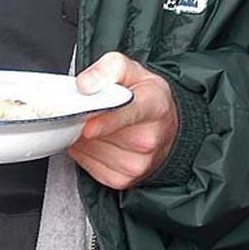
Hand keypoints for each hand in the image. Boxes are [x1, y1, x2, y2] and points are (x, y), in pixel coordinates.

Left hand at [68, 52, 179, 189]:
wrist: (164, 126)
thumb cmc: (145, 96)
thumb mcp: (130, 70)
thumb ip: (107, 69)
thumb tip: (85, 85)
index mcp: (154, 105)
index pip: (130, 114)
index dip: (107, 122)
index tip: (89, 126)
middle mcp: (150, 138)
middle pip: (102, 134)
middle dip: (86, 121)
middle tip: (89, 109)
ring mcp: (139, 163)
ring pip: (90, 150)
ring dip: (83, 137)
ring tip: (97, 124)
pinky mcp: (124, 180)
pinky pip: (87, 165)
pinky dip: (85, 152)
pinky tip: (98, 141)